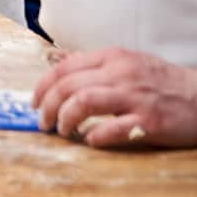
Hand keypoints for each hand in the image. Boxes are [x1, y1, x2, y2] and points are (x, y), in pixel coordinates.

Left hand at [35, 49, 196, 148]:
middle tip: (42, 122)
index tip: (34, 102)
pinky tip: (90, 139)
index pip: (63, 68)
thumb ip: (95, 64)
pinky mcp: (150, 121)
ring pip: (84, 102)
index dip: (42, 86)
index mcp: (112, 58)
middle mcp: (121, 74)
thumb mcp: (127, 62)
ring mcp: (135, 97)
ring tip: (62, 130)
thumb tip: (60, 64)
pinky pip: (114, 129)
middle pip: (68, 86)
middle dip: (47, 106)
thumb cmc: (162, 81)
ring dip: (65, 118)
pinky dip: (95, 136)